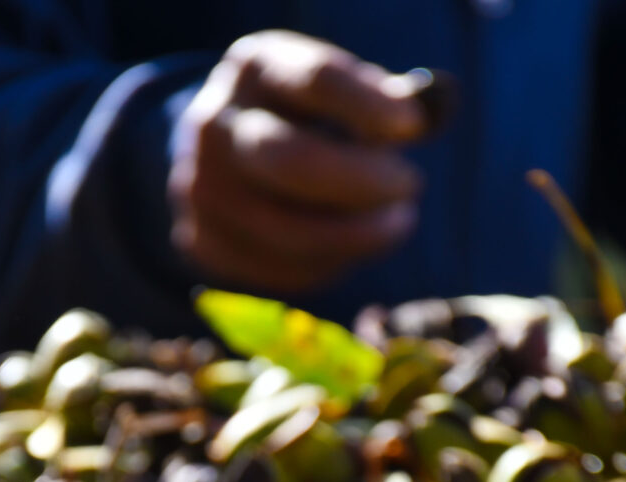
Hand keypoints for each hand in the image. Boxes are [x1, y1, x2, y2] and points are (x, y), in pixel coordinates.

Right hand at [169, 31, 433, 293]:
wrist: (220, 150)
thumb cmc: (301, 114)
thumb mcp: (334, 89)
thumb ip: (379, 100)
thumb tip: (424, 119)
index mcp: (256, 68)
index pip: (316, 81)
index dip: (370, 107)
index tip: (414, 127)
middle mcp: (216, 125)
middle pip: (295, 161)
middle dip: (365, 183)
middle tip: (411, 187)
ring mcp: (201, 188)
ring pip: (289, 231)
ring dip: (357, 236)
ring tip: (396, 223)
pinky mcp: (202, 241)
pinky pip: (278, 270)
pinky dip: (328, 264)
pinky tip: (350, 246)